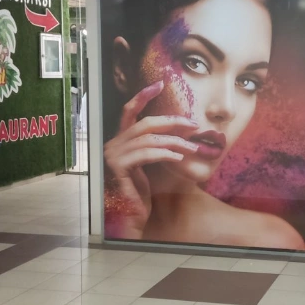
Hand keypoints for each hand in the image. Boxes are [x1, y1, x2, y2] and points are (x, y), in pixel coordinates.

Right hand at [104, 81, 198, 237]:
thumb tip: (179, 135)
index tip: (159, 84)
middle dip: (171, 122)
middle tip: (193, 124)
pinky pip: (146, 154)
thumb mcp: (148, 168)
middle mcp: (112, 146)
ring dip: (175, 142)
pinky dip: (165, 153)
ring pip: (149, 139)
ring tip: (193, 147)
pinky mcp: (117, 169)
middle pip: (145, 124)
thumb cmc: (139, 196)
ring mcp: (112, 157)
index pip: (128, 112)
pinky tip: (179, 157)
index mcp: (119, 142)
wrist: (128, 220)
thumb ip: (155, 149)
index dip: (143, 96)